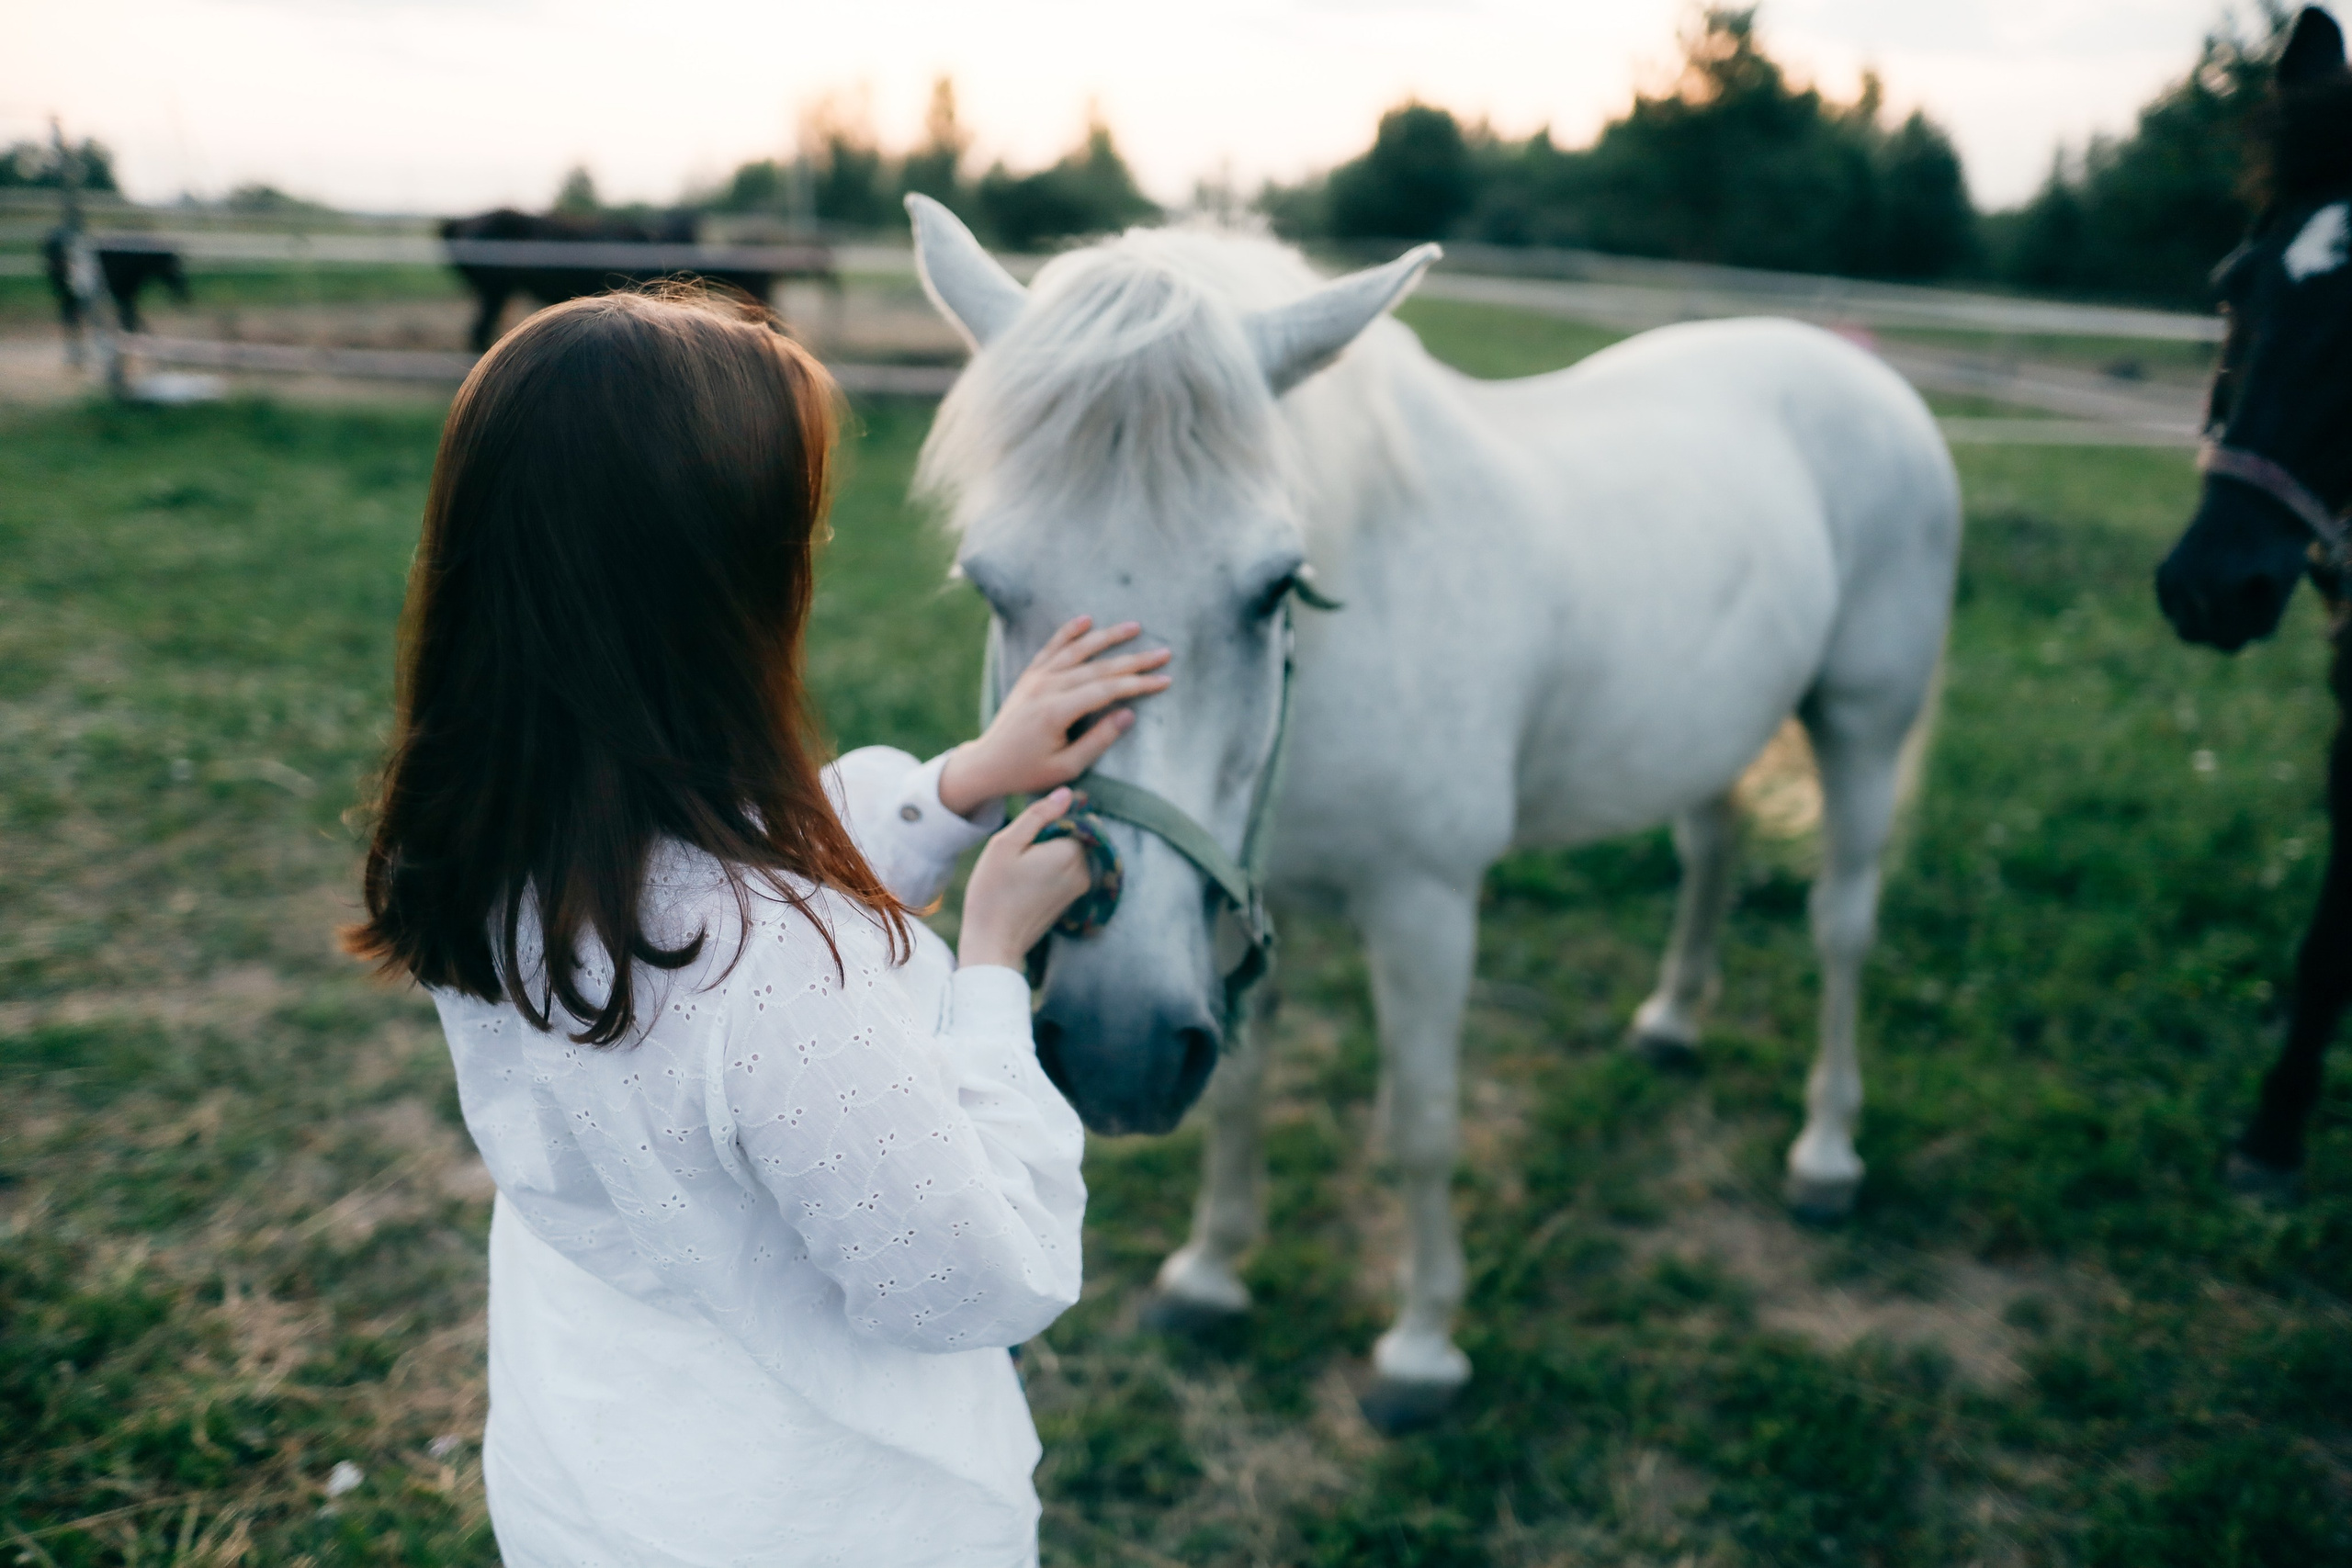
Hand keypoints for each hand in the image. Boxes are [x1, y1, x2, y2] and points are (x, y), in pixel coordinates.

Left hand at [937, 616, 1171, 817]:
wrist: (987, 764)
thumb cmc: (1028, 772)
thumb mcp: (1067, 767)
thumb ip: (1098, 741)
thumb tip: (1129, 715)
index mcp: (1056, 712)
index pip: (1107, 690)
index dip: (1139, 684)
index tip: (1165, 680)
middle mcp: (1046, 688)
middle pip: (1099, 668)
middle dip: (1135, 660)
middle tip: (1165, 652)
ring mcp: (1036, 678)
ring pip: (1078, 650)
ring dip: (1108, 637)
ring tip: (1135, 626)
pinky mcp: (1030, 675)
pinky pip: (1052, 647)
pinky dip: (1069, 632)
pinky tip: (1086, 619)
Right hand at [958, 789, 1092, 969]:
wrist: (994, 942)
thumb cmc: (993, 892)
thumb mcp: (1006, 843)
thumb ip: (1039, 814)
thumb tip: (1068, 793)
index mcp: (1071, 852)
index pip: (1070, 818)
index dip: (1045, 822)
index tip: (1023, 840)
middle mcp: (1085, 870)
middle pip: (1071, 836)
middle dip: (1048, 838)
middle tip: (1018, 858)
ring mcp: (1081, 887)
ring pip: (1068, 853)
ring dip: (1047, 854)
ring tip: (1020, 872)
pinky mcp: (1073, 899)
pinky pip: (1066, 871)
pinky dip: (1049, 871)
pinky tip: (1026, 885)